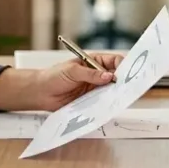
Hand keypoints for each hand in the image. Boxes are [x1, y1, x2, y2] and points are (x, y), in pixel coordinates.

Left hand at [0, 54, 122, 111]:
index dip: (122, 65)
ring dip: (115, 93)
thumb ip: (90, 74)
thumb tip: (109, 76)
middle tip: (127, 87)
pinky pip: (103, 101)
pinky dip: (107, 103)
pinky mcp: (91, 100)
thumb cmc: (53, 76)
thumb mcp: (72, 71)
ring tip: (120, 97)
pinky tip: (110, 105)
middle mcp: (97, 74)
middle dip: (122, 81)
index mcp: (94, 62)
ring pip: (111, 90)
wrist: (41, 93)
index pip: (113, 61)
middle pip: (116, 76)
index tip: (125, 73)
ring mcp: (95, 88)